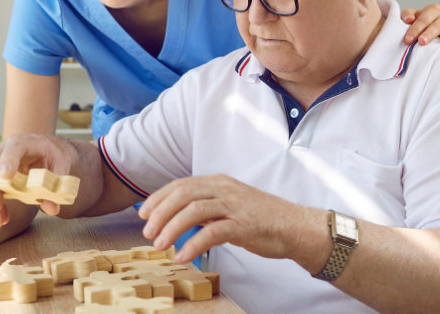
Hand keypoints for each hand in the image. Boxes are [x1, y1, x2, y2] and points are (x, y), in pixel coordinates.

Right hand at [0, 132, 80, 225]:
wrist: (46, 149)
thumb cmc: (53, 153)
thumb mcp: (61, 165)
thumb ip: (57, 185)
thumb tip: (52, 208)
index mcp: (22, 142)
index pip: (14, 148)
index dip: (9, 161)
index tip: (7, 176)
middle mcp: (5, 151)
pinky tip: (2, 219)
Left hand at [137, 174, 324, 266]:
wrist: (296, 227)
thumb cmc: (262, 220)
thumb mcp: (230, 207)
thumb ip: (207, 209)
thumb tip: (180, 218)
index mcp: (219, 182)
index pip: (181, 185)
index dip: (159, 198)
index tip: (144, 214)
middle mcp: (225, 189)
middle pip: (183, 194)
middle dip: (160, 213)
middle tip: (148, 232)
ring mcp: (235, 205)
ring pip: (193, 211)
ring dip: (172, 228)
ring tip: (160, 245)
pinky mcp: (244, 225)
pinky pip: (212, 233)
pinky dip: (193, 245)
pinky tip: (183, 257)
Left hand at [401, 4, 439, 51]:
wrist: (421, 34)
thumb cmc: (414, 25)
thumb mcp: (408, 17)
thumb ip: (407, 15)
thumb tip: (409, 19)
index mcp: (433, 10)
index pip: (425, 18)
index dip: (416, 28)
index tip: (407, 39)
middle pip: (438, 24)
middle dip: (429, 33)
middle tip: (421, 41)